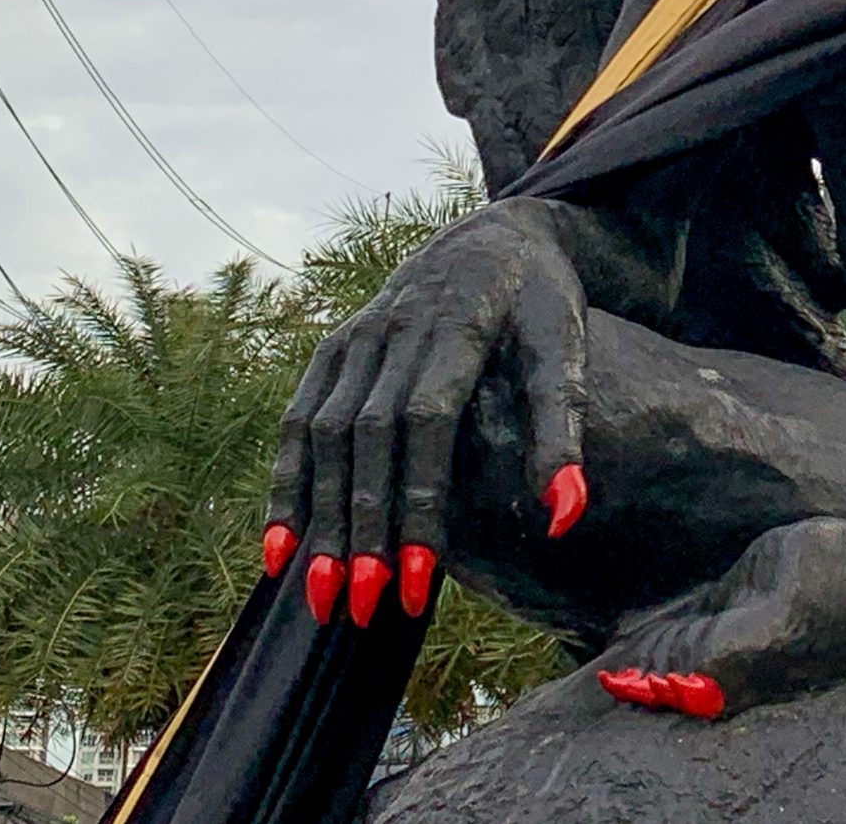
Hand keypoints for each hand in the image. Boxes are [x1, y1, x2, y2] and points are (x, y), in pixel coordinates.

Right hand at [263, 201, 589, 626]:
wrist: (493, 239)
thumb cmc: (542, 305)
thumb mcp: (567, 350)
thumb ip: (565, 431)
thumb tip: (565, 519)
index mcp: (458, 325)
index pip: (426, 424)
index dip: (418, 502)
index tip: (419, 578)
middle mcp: (394, 328)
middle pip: (366, 438)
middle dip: (363, 527)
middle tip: (362, 606)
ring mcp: (355, 336)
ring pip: (323, 436)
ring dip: (317, 519)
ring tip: (318, 596)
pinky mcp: (333, 348)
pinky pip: (297, 422)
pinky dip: (285, 485)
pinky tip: (279, 551)